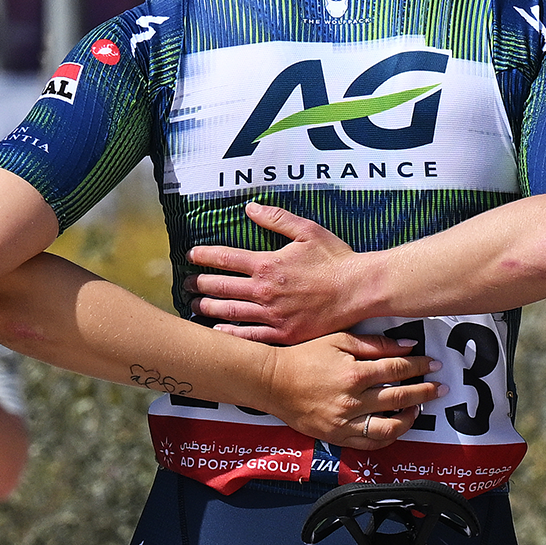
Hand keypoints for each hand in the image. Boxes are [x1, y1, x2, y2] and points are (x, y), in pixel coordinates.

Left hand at [188, 205, 374, 340]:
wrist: (359, 290)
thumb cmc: (336, 259)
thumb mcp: (307, 231)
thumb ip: (276, 219)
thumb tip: (250, 208)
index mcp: (266, 264)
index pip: (224, 258)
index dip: (203, 256)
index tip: (191, 255)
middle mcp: (264, 290)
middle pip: (220, 286)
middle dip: (199, 283)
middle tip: (186, 283)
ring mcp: (272, 315)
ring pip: (230, 312)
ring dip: (208, 308)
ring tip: (195, 305)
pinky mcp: (284, 333)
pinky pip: (250, 336)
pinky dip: (230, 335)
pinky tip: (218, 333)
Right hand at [262, 328, 437, 446]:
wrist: (272, 382)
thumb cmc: (304, 357)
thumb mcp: (338, 340)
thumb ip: (374, 344)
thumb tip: (407, 346)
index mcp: (353, 373)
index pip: (397, 370)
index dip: (420, 367)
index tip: (433, 365)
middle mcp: (351, 400)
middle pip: (399, 398)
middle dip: (425, 392)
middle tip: (440, 388)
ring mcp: (344, 422)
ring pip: (389, 428)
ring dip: (410, 418)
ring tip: (419, 410)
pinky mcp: (336, 436)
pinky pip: (369, 444)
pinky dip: (388, 438)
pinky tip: (396, 427)